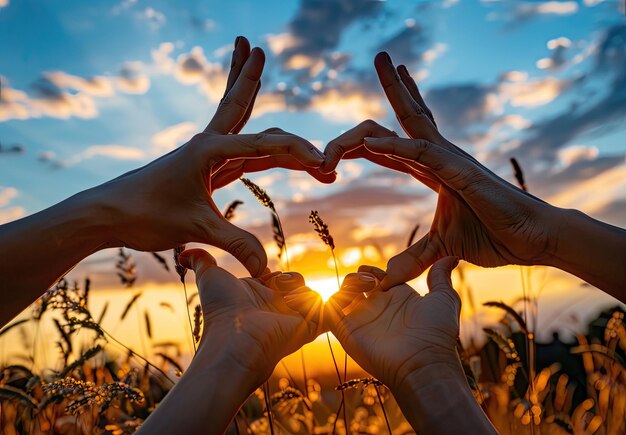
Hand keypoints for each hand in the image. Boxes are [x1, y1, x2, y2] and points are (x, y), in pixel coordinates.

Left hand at [91, 37, 332, 275]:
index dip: (298, 154)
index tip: (325, 166)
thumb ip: (234, 243)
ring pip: (239, 119)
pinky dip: (254, 136)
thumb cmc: (145, 215)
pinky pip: (238, 146)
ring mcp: (208, 155)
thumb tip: (265, 268)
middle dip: (251, 77)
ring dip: (250, 92)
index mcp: (210, 149)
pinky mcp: (206, 169)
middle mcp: (209, 144)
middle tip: (258, 47)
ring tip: (255, 59)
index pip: (266, 144)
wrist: (110, 215)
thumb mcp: (195, 228)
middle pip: (239, 104)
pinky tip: (260, 132)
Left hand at [179, 248, 322, 384]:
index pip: (278, 279)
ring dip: (302, 290)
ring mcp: (293, 320)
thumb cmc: (221, 311)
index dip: (275, 274)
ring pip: (312, 295)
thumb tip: (184, 253)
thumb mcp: (210, 277)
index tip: (264, 276)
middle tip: (278, 285)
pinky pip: (327, 312)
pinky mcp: (308, 329)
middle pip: (297, 285)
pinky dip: (320, 304)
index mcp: (258, 297)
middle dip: (290, 279)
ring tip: (286, 297)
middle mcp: (277, 309)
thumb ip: (201, 262)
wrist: (235, 339)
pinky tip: (298, 305)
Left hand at [321, 52, 559, 288]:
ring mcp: (451, 159)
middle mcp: (440, 156)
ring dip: (396, 91)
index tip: (342, 138)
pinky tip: (374, 139)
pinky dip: (399, 145)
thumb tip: (387, 279)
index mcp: (433, 169)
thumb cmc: (493, 236)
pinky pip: (426, 153)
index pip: (394, 145)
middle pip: (408, 115)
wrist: (531, 241)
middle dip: (394, 85)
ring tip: (384, 59)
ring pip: (415, 120)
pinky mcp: (462, 172)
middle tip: (380, 54)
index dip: (367, 139)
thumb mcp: (442, 248)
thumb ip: (415, 258)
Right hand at [326, 257, 460, 390]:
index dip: (373, 271)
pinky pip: (330, 310)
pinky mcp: (346, 331)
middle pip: (356, 286)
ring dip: (348, 284)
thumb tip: (451, 258)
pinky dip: (335, 298)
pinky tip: (354, 296)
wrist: (422, 361)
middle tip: (370, 279)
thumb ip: (440, 277)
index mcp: (396, 300)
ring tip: (366, 286)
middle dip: (358, 276)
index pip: (376, 279)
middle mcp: (377, 310)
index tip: (378, 271)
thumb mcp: (444, 298)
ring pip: (342, 295)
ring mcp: (361, 321)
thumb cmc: (436, 333)